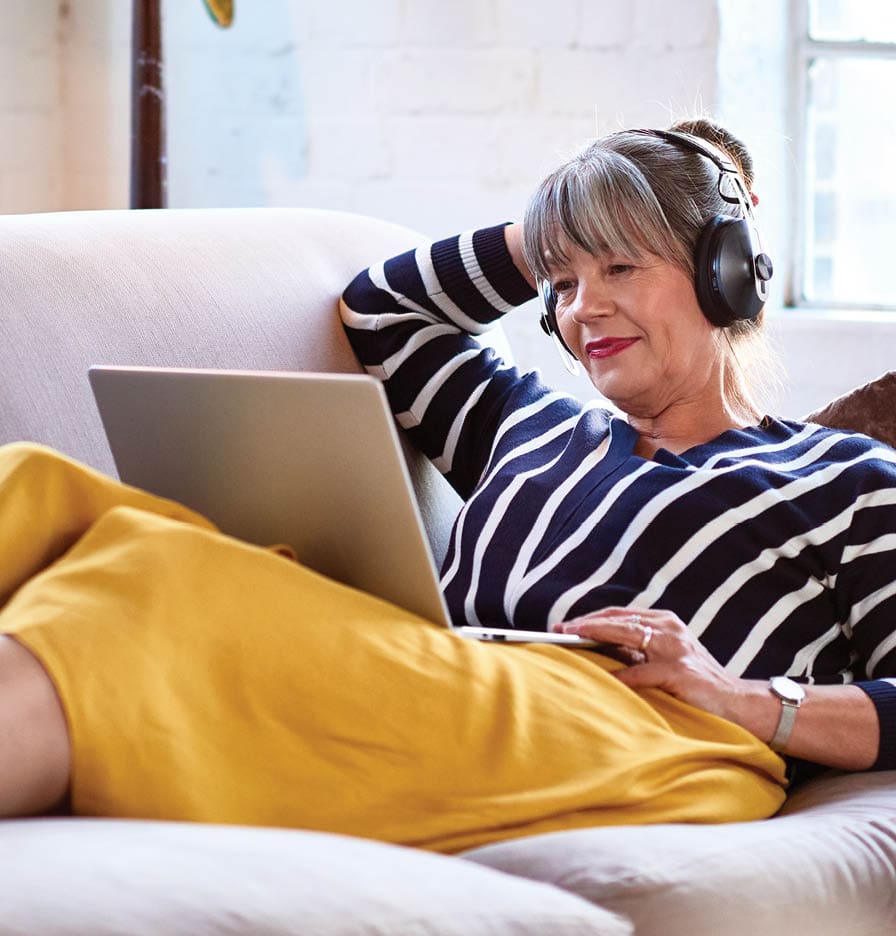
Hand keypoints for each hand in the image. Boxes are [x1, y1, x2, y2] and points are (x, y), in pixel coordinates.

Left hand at [553, 607, 748, 722]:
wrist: (741, 705)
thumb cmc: (696, 684)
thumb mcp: (664, 660)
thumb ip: (636, 652)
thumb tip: (596, 649)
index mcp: (665, 622)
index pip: (620, 614)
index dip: (590, 618)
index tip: (565, 625)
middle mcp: (670, 629)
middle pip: (620, 619)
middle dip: (586, 623)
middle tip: (559, 630)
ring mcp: (677, 649)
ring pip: (628, 634)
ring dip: (597, 635)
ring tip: (572, 639)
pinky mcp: (681, 672)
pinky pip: (643, 672)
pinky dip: (621, 675)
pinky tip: (603, 678)